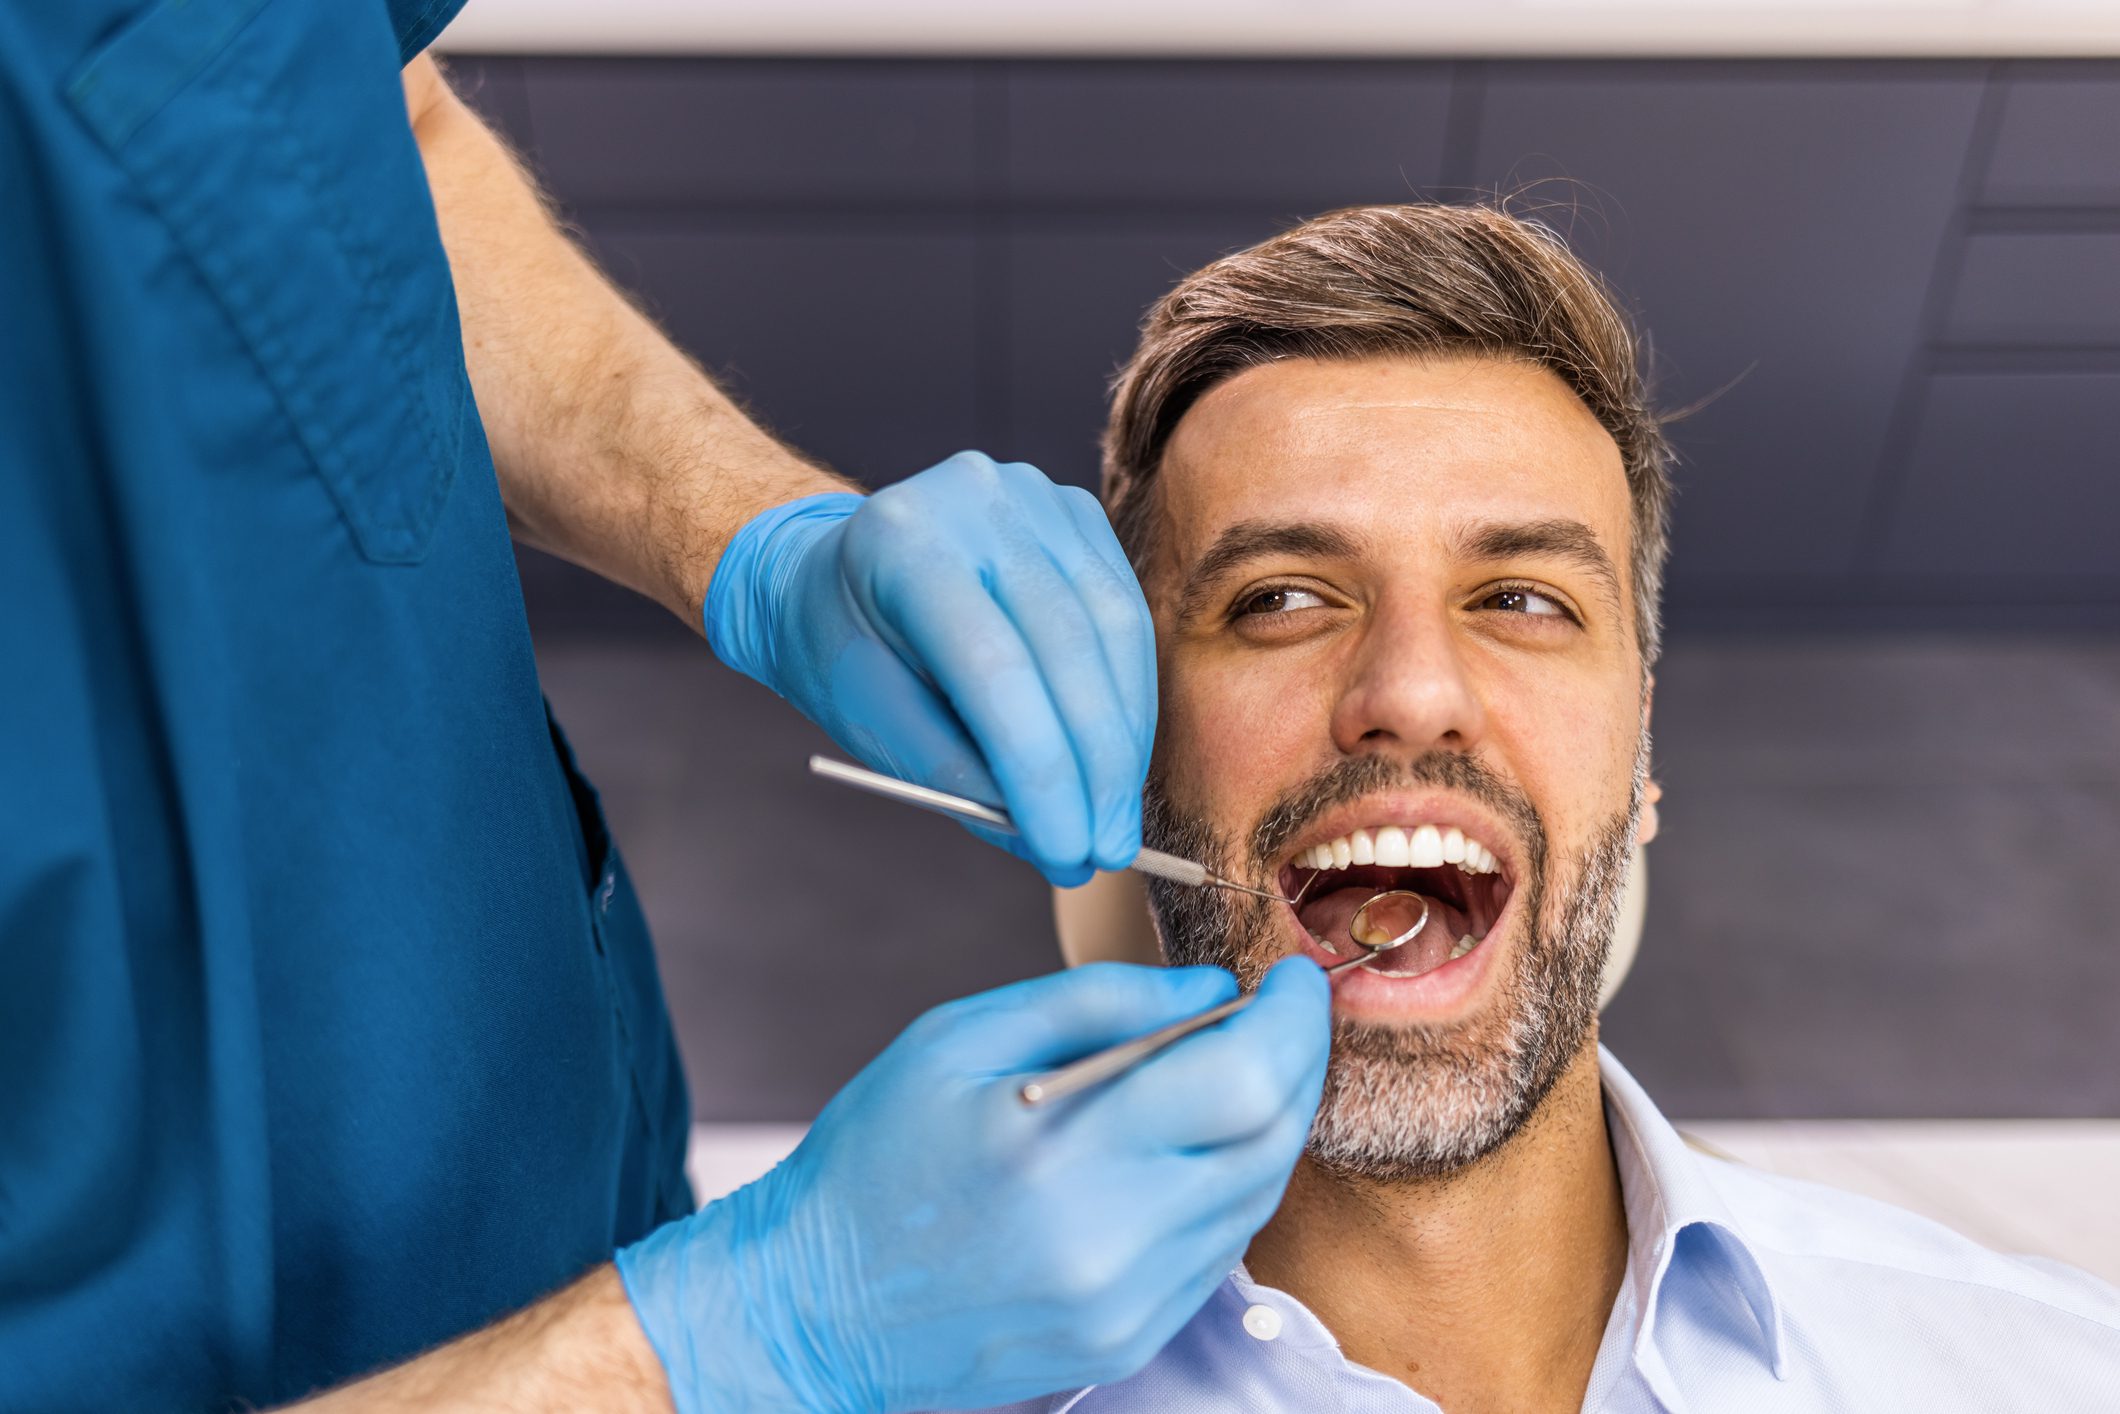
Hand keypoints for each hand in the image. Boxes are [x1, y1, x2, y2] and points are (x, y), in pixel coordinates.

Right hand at [616, 959, 1330, 1412]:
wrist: (816, 1306)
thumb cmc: (876, 1158)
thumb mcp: (959, 1039)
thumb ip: (1096, 1002)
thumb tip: (1210, 989)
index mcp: (1065, 1148)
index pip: (1244, 1076)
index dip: (1291, 1017)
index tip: (1291, 976)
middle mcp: (1113, 1239)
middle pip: (1272, 1138)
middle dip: (1296, 1060)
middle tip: (1281, 1012)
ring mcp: (1128, 1302)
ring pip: (1258, 1195)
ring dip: (1268, 1122)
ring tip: (1232, 1068)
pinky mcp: (1130, 1337)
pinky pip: (1221, 1248)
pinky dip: (1228, 1184)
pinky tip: (1188, 1146)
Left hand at [702, 453, 1156, 884]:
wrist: (838, 569)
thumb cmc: (846, 648)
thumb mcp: (871, 718)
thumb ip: (955, 773)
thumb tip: (1051, 836)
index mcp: (900, 540)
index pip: (993, 664)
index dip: (1040, 766)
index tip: (1066, 850)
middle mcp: (974, 497)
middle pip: (1065, 644)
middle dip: (1095, 764)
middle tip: (1105, 850)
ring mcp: (1034, 495)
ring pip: (1113, 628)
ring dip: (1124, 739)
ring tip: (1115, 819)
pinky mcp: (1076, 514)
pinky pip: (1126, 615)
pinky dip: (1129, 698)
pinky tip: (1120, 759)